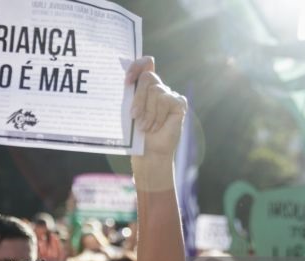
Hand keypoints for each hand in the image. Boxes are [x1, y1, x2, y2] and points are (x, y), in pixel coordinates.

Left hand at [126, 57, 186, 187]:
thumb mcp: (128, 111)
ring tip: (145, 127)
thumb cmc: (135, 133)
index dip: (136, 66)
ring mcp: (169, 94)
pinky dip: (157, 116)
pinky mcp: (178, 103)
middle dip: (138, 97)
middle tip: (134, 115)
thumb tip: (126, 80)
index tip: (127, 81)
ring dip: (147, 112)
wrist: (148, 152)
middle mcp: (158, 87)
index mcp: (144, 87)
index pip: (145, 64)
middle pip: (148, 78)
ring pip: (155, 91)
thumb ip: (129, 94)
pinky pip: (165, 100)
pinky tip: (156, 127)